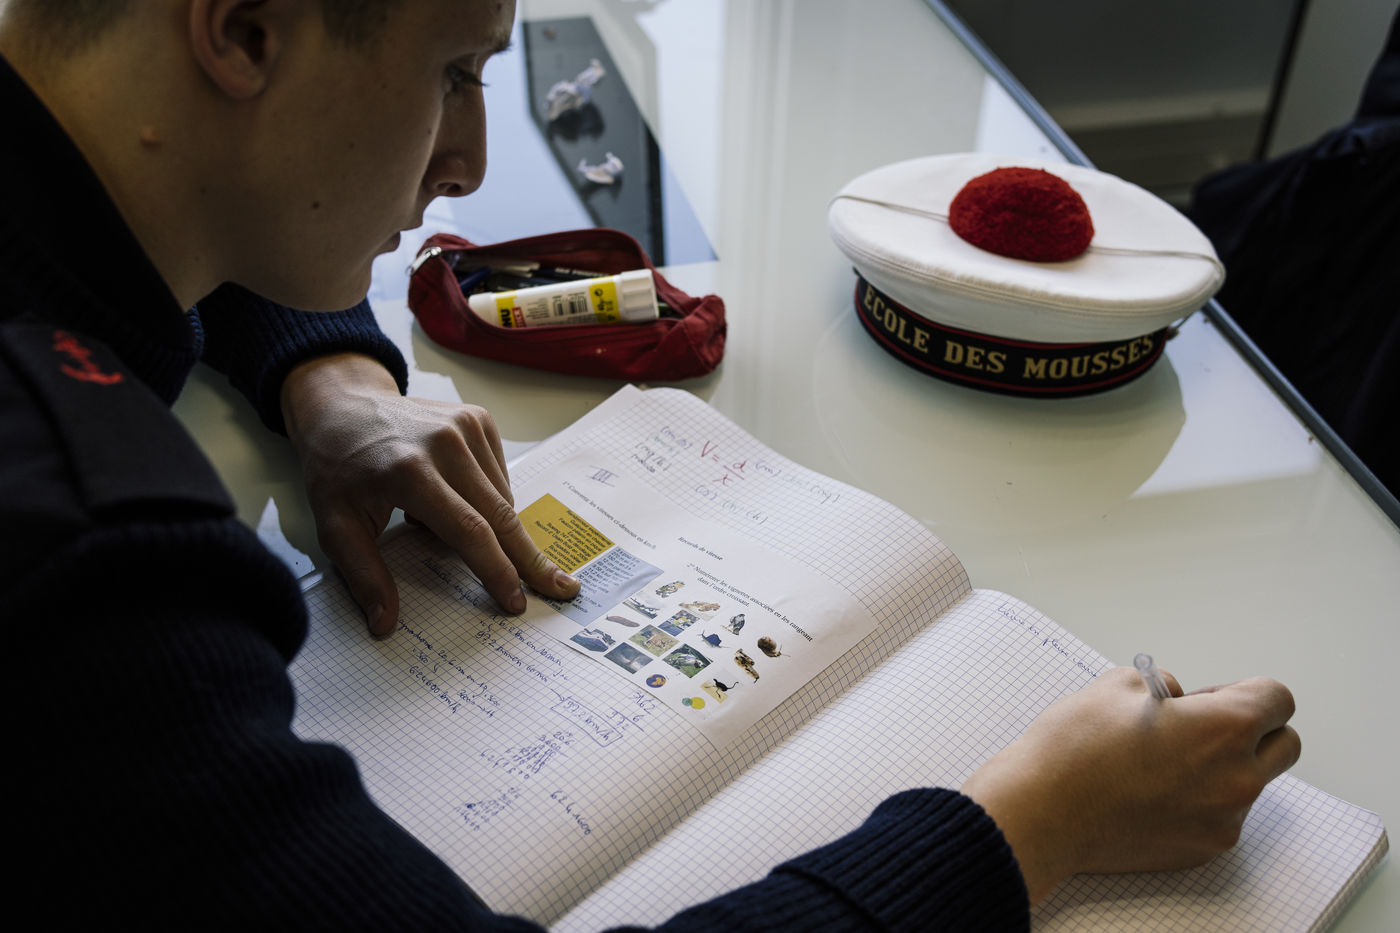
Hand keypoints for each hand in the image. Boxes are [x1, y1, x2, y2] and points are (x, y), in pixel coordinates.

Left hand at [280, 353, 579, 634]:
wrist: (343, 406)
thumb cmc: (338, 468)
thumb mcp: (335, 526)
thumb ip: (364, 577)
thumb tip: (385, 625)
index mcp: (410, 472)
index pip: (470, 531)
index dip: (497, 570)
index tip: (516, 601)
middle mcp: (445, 444)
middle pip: (502, 515)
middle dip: (530, 559)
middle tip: (561, 588)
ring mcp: (466, 427)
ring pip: (503, 498)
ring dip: (496, 529)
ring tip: (453, 529)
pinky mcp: (478, 419)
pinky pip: (500, 476)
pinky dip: (489, 499)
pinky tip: (459, 499)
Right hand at [960, 666, 1300, 902]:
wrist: (1042, 811)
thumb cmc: (1074, 748)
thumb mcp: (1117, 685)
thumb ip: (1164, 687)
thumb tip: (1178, 701)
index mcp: (1224, 727)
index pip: (1277, 699)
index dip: (1242, 691)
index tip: (1212, 697)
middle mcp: (1237, 776)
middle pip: (1284, 745)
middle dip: (1253, 731)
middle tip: (1201, 727)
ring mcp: (1224, 818)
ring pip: (1251, 782)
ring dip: (1225, 768)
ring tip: (1165, 764)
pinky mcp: (1204, 848)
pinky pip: (1222, 816)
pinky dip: (1201, 801)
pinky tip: (1154, 793)